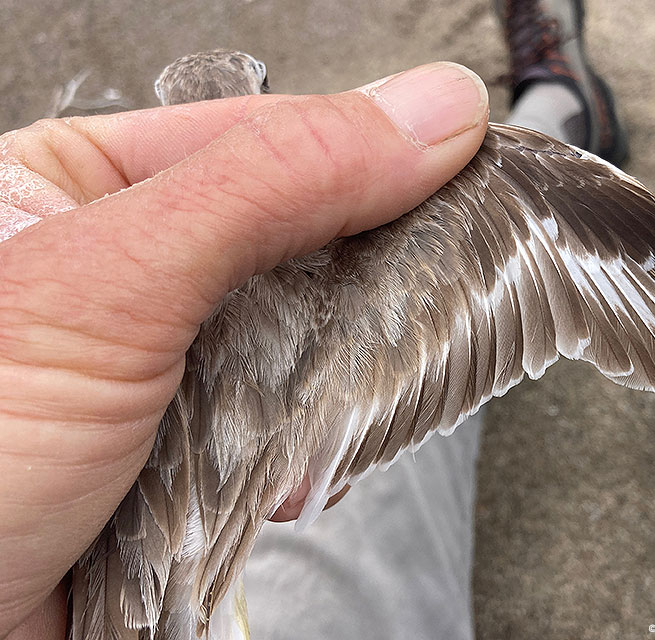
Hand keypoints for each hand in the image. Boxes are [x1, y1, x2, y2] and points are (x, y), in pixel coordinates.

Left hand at [0, 61, 487, 639]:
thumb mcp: (109, 282)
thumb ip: (271, 183)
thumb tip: (428, 113)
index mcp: (87, 184)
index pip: (272, 138)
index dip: (372, 154)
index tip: (464, 176)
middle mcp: (135, 267)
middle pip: (307, 242)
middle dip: (351, 298)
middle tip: (399, 315)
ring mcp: (174, 362)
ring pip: (314, 342)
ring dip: (327, 393)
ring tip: (308, 424)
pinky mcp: (200, 446)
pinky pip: (295, 426)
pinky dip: (307, 458)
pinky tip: (282, 477)